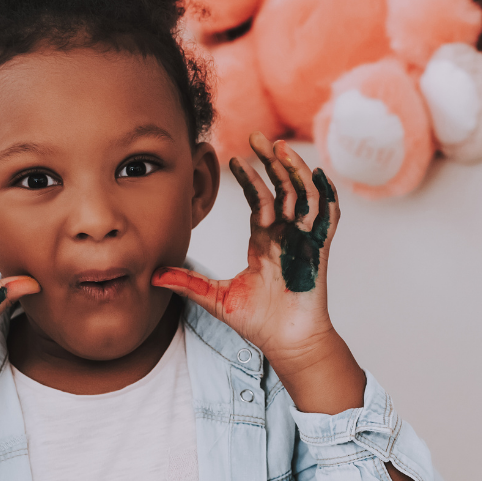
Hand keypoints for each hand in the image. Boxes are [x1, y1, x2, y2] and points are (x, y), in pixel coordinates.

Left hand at [152, 133, 339, 369]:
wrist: (286, 343)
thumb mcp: (216, 298)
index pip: (260, 201)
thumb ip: (188, 283)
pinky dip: (327, 196)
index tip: (234, 160)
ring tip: (281, 149)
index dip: (250, 180)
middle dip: (272, 163)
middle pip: (283, 189)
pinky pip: (327, 218)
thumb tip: (153, 276)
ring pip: (303, 196)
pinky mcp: (319, 251)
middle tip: (258, 136)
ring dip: (294, 171)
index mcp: (265, 241)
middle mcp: (285, 236)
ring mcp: (304, 241)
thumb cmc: (258, 322)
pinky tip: (319, 176)